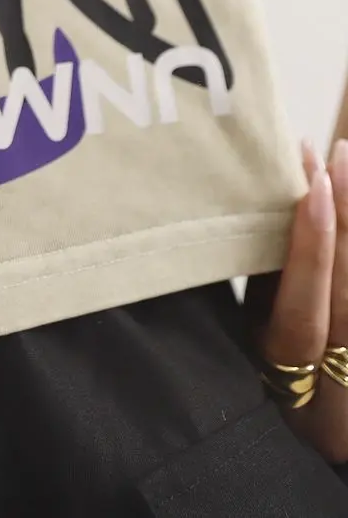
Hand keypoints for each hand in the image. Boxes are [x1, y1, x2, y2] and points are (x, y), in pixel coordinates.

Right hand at [246, 140, 347, 465]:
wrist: (329, 435)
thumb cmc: (273, 380)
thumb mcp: (251, 342)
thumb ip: (265, 292)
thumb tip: (268, 221)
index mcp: (290, 366)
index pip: (306, 304)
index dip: (313, 246)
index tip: (314, 188)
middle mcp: (339, 366)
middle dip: (344, 215)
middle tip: (335, 154)